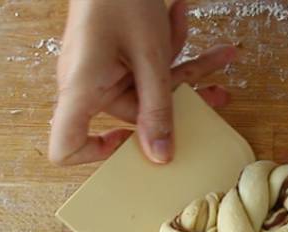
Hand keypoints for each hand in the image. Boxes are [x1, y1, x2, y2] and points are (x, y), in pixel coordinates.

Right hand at [49, 0, 235, 164]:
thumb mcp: (149, 56)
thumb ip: (158, 108)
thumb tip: (161, 156)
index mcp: (82, 90)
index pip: (67, 146)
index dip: (96, 156)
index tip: (133, 148)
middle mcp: (88, 85)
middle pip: (136, 115)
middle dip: (179, 98)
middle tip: (216, 92)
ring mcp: (103, 70)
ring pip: (151, 88)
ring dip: (186, 70)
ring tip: (220, 56)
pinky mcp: (117, 57)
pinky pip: (148, 66)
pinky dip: (170, 48)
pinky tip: (183, 19)